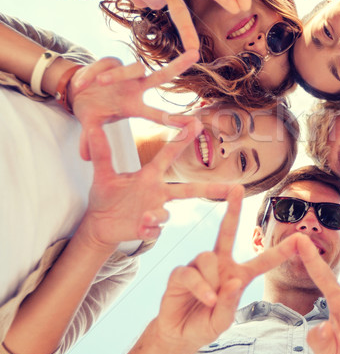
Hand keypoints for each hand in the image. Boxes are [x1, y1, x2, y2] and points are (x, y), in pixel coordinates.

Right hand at [70, 51, 197, 160]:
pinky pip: (107, 64)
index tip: (195, 123)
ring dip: (117, 75)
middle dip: (178, 66)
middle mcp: (136, 88)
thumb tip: (84, 157)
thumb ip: (90, 139)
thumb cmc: (93, 110)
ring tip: (99, 82)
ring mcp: (126, 74)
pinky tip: (82, 83)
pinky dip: (94, 73)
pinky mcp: (112, 61)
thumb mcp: (91, 126)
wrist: (75, 91)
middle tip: (195, 55)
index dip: (176, 121)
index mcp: (135, 107)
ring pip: (134, 68)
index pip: (159, 115)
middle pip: (162, 76)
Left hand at [76, 123, 232, 250]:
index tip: (197, 123)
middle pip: (189, 190)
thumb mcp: (102, 175)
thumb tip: (92, 128)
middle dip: (211, 189)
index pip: (169, 155)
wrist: (98, 223)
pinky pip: (153, 231)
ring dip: (158, 215)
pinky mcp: (146, 230)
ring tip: (146, 217)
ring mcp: (154, 212)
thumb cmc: (105, 196)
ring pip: (166, 213)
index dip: (182, 139)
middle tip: (233, 188)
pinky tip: (142, 229)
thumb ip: (101, 153)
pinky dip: (149, 231)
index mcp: (149, 176)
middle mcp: (157, 193)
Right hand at [155, 187, 300, 351]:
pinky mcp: (181, 273)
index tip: (300, 239)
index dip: (281, 251)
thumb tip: (233, 282)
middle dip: (232, 209)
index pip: (263, 261)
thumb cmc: (205, 325)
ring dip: (212, 281)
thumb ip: (230, 304)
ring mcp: (199, 266)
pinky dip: (200, 287)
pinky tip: (205, 299)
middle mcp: (220, 264)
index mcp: (238, 275)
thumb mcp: (222, 321)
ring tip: (210, 301)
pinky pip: (191, 272)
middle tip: (237, 188)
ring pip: (208, 257)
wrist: (179, 335)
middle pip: (227, 231)